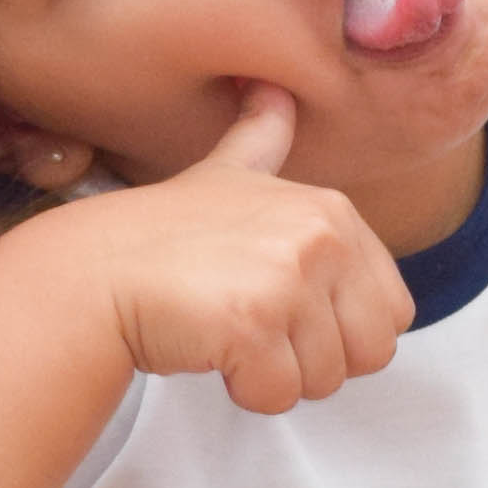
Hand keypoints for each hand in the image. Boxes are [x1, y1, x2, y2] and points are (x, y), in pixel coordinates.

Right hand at [64, 85, 415, 413]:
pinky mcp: (252, 323)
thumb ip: (263, 139)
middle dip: (316, 359)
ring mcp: (288, 279)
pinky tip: (209, 347)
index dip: (339, 328)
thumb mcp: (225, 173)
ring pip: (324, 381)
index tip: (284, 306)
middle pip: (370, 353)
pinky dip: (243, 390)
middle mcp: (322, 238)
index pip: (392, 313)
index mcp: (333, 212)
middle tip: (258, 328)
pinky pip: (278, 396)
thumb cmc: (162, 236)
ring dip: (274, 374)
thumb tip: (274, 91)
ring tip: (227, 331)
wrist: (95, 270)